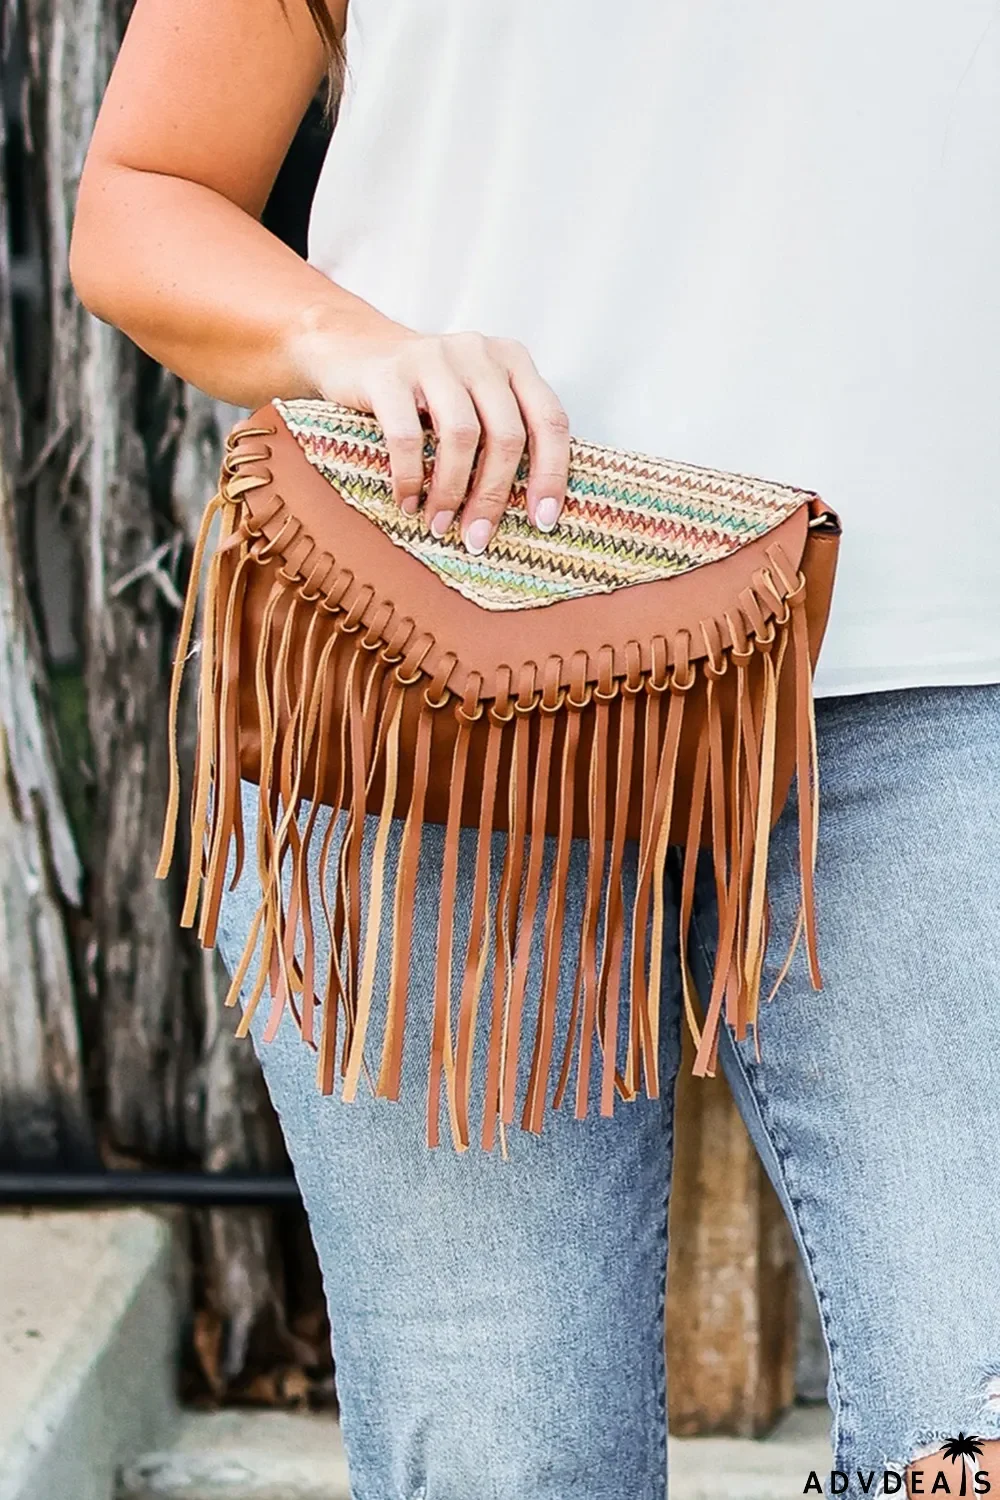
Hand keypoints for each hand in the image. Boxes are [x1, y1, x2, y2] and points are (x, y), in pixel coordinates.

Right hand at [292, 313, 570, 553]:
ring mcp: (434, 358)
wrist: (351, 348)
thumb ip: (504, 429)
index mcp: (512, 361)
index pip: (549, 420)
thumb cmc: (424, 391)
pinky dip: (410, 477)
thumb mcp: (473, 397)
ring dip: (451, 492)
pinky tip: (407, 501)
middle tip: (477, 537)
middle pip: (506, 435)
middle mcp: (479, 353)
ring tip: (439, 524)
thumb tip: (531, 509)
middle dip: (493, 495)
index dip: (551, 474)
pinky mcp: (389, 374)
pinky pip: (407, 436)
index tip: (542, 521)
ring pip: (461, 437)